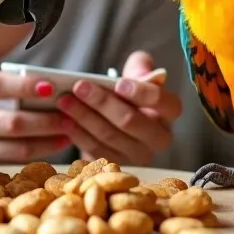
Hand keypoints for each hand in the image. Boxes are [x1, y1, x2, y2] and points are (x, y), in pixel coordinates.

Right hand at [0, 70, 72, 169]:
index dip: (25, 86)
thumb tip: (51, 90)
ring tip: (68, 133)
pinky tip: (53, 146)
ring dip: (47, 140)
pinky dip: (37, 154)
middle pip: (10, 121)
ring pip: (15, 147)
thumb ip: (6, 92)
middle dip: (45, 120)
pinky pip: (12, 163)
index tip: (51, 87)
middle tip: (70, 117)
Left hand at [56, 51, 181, 165]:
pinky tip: (64, 120)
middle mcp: (159, 139)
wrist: (114, 119)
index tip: (118, 83)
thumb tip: (148, 74)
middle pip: (130, 121)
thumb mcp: (137, 75)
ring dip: (84, 116)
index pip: (165, 103)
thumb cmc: (128, 94)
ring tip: (64, 101)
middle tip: (79, 87)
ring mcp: (138, 156)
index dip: (142, 93)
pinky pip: (96, 150)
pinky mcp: (117, 166)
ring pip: (109, 136)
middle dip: (102, 102)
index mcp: (169, 113)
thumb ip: (142, 67)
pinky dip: (78, 134)